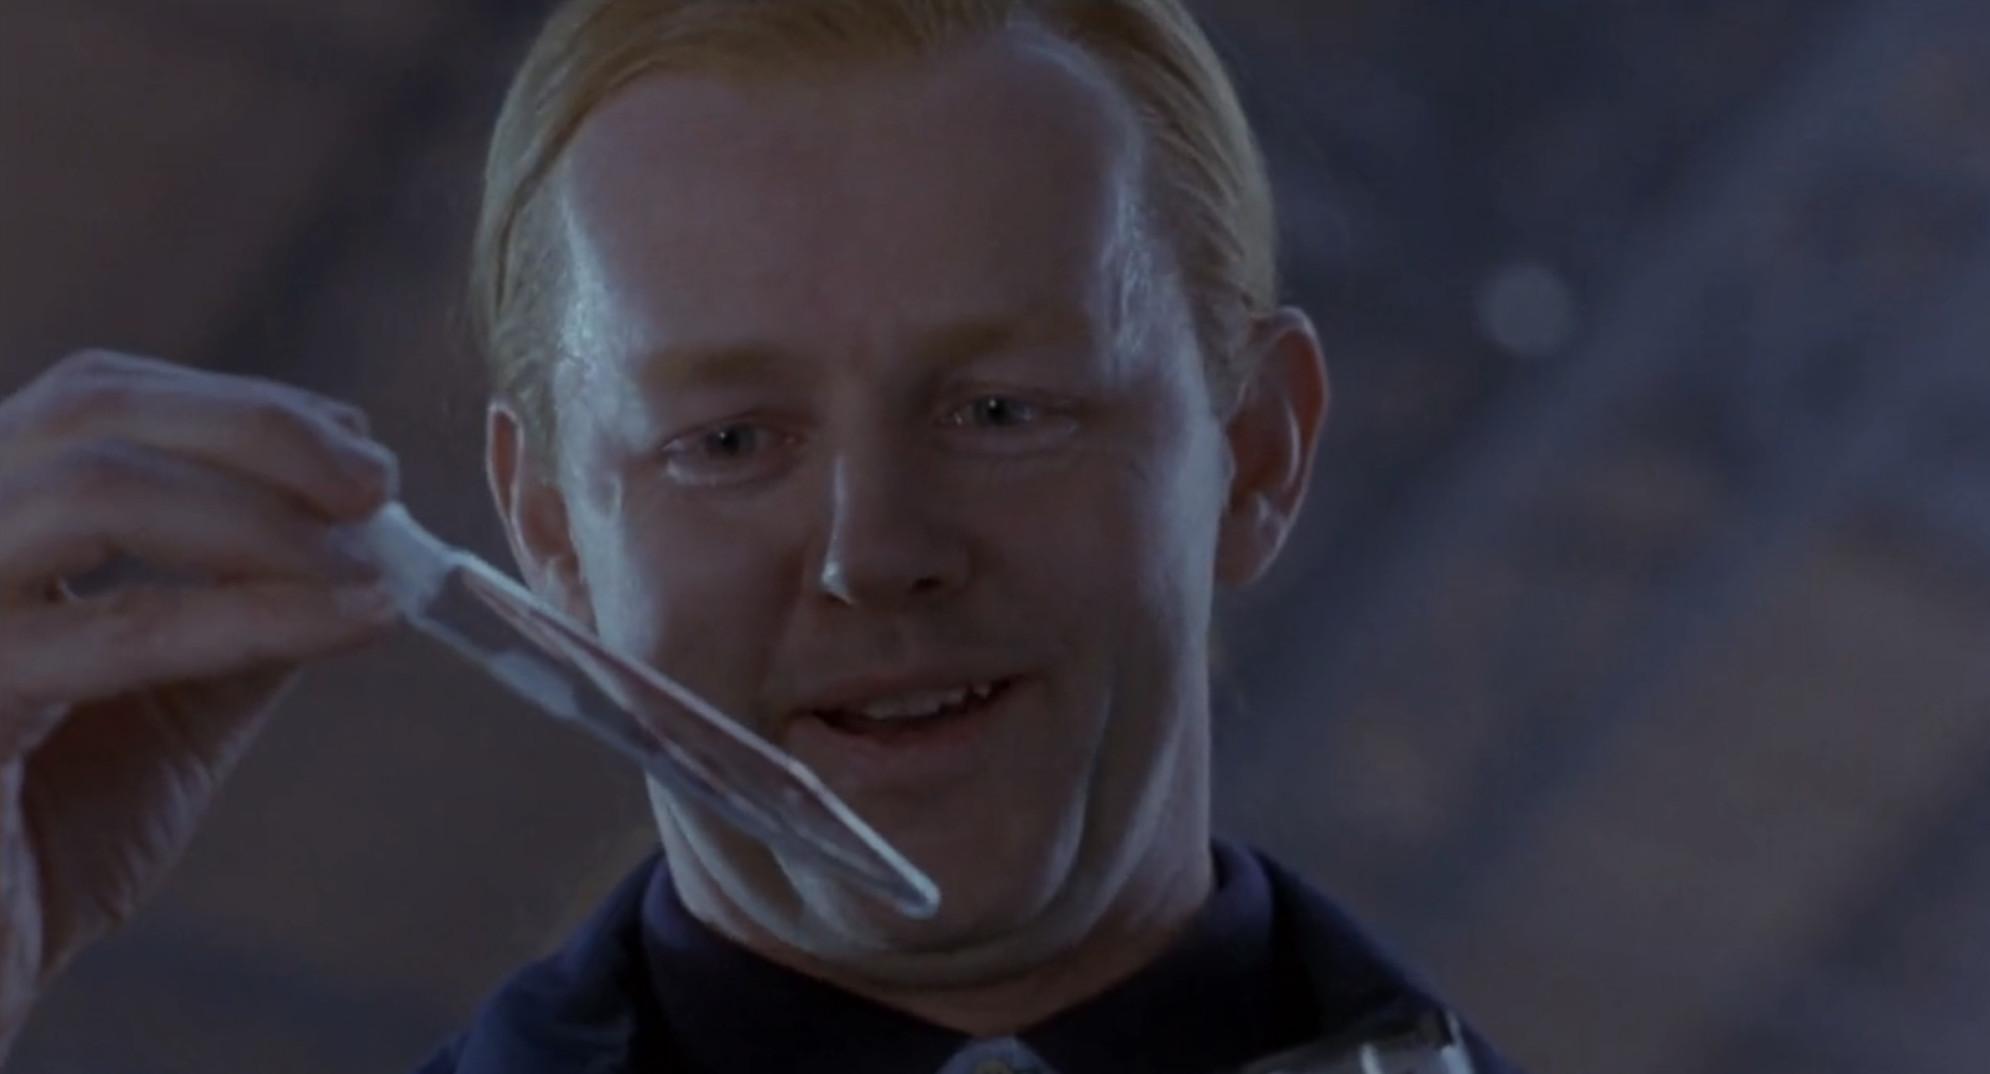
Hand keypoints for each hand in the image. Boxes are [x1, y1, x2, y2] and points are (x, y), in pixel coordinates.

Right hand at [0, 350, 401, 1055]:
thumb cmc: (39, 845)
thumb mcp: (162, 706)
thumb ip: (234, 615)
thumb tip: (351, 542)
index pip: (93, 402)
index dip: (236, 406)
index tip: (355, 442)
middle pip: (88, 411)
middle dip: (258, 429)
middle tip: (376, 484)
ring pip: (95, 488)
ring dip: (263, 516)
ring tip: (366, 565)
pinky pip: (125, 627)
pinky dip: (260, 612)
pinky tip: (356, 618)